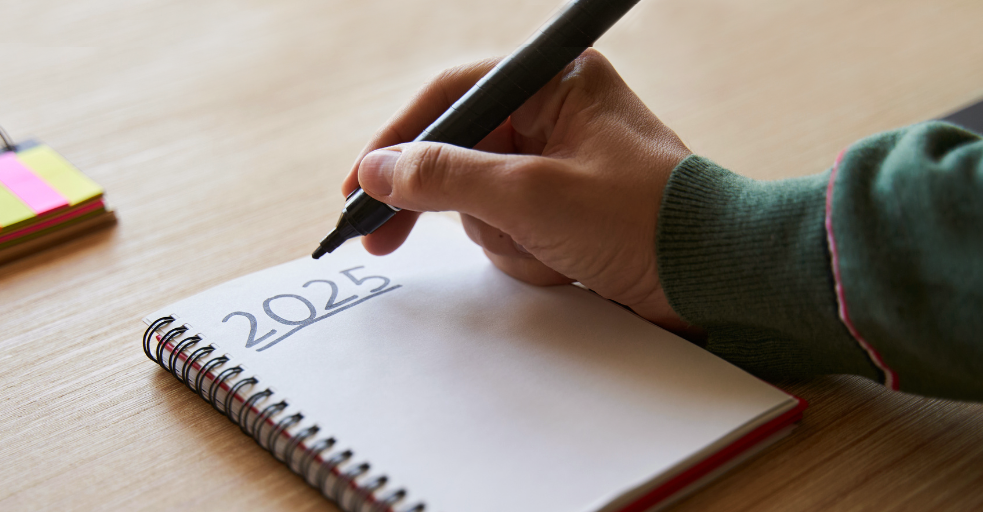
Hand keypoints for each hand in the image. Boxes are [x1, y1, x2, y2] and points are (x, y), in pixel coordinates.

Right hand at [341, 49, 695, 333]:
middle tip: (383, 240)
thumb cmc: (640, 221)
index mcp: (554, 84)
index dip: (396, 141)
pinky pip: (511, 230)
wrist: (714, 279)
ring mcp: (560, 167)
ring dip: (503, 238)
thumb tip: (380, 170)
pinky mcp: (566, 211)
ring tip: (549, 251)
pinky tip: (564, 265)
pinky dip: (526, 255)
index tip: (359, 186)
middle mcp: (555, 116)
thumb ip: (445, 177)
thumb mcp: (529, 195)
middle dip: (447, 204)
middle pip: (460, 154)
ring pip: (481, 203)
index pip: (452, 99)